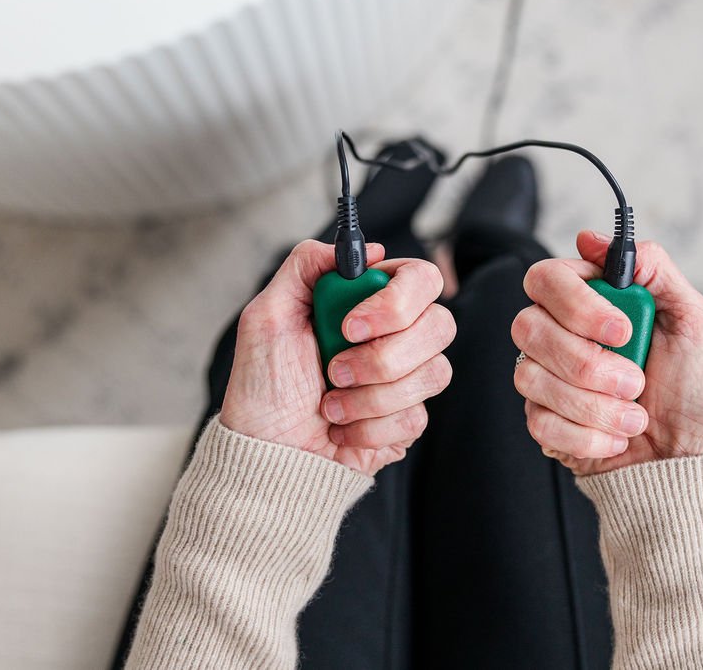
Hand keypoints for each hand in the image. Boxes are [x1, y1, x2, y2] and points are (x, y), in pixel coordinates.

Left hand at [220, 240, 454, 475]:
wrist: (266, 454)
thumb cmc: (263, 389)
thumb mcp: (267, 316)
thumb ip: (306, 266)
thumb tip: (366, 248)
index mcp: (367, 304)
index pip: (420, 278)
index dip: (396, 300)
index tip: (350, 325)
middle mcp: (395, 337)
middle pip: (440, 324)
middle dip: (383, 355)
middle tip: (335, 369)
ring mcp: (406, 381)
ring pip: (433, 373)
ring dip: (370, 395)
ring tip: (330, 403)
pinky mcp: (408, 421)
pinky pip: (416, 417)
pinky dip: (368, 426)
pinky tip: (341, 427)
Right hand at [511, 230, 702, 475]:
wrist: (691, 457)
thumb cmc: (696, 388)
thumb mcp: (694, 320)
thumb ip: (654, 270)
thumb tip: (595, 240)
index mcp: (590, 302)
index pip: (546, 279)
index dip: (577, 303)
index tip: (622, 330)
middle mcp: (559, 335)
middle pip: (528, 326)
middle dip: (587, 362)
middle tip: (635, 380)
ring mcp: (546, 378)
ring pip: (532, 377)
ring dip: (595, 404)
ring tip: (636, 414)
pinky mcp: (543, 422)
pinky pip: (540, 421)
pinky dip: (589, 434)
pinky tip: (618, 436)